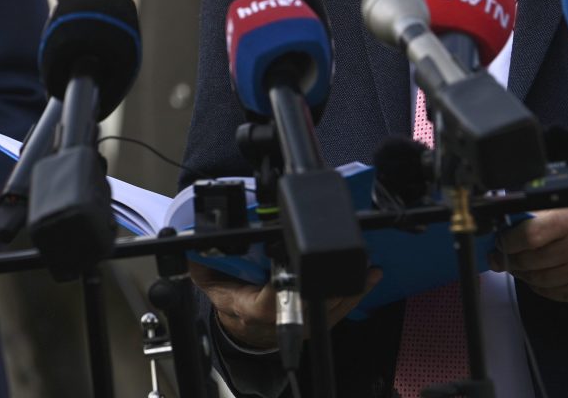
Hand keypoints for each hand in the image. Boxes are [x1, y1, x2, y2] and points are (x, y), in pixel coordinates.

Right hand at [187, 261, 382, 349]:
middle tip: (348, 253)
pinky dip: (356, 291)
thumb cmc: (230, 301)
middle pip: (312, 302)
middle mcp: (282, 319)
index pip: (271, 300)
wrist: (242, 328)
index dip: (286, 284)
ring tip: (367, 259)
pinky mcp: (317, 324)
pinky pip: (341, 308)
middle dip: (330, 278)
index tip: (295, 263)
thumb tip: (196, 238)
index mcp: (253, 307)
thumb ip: (204, 259)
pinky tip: (370, 275)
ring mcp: (302, 324)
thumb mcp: (209, 279)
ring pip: (331, 306)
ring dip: (350, 283)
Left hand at [491, 202, 567, 303]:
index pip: (528, 236)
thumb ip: (542, 210)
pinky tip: (539, 275)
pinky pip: (557, 294)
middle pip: (531, 261)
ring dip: (524, 274)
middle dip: (511, 259)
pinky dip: (542, 286)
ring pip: (540, 281)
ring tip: (519, 264)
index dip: (507, 241)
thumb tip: (508, 223)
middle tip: (503, 254)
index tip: (501, 240)